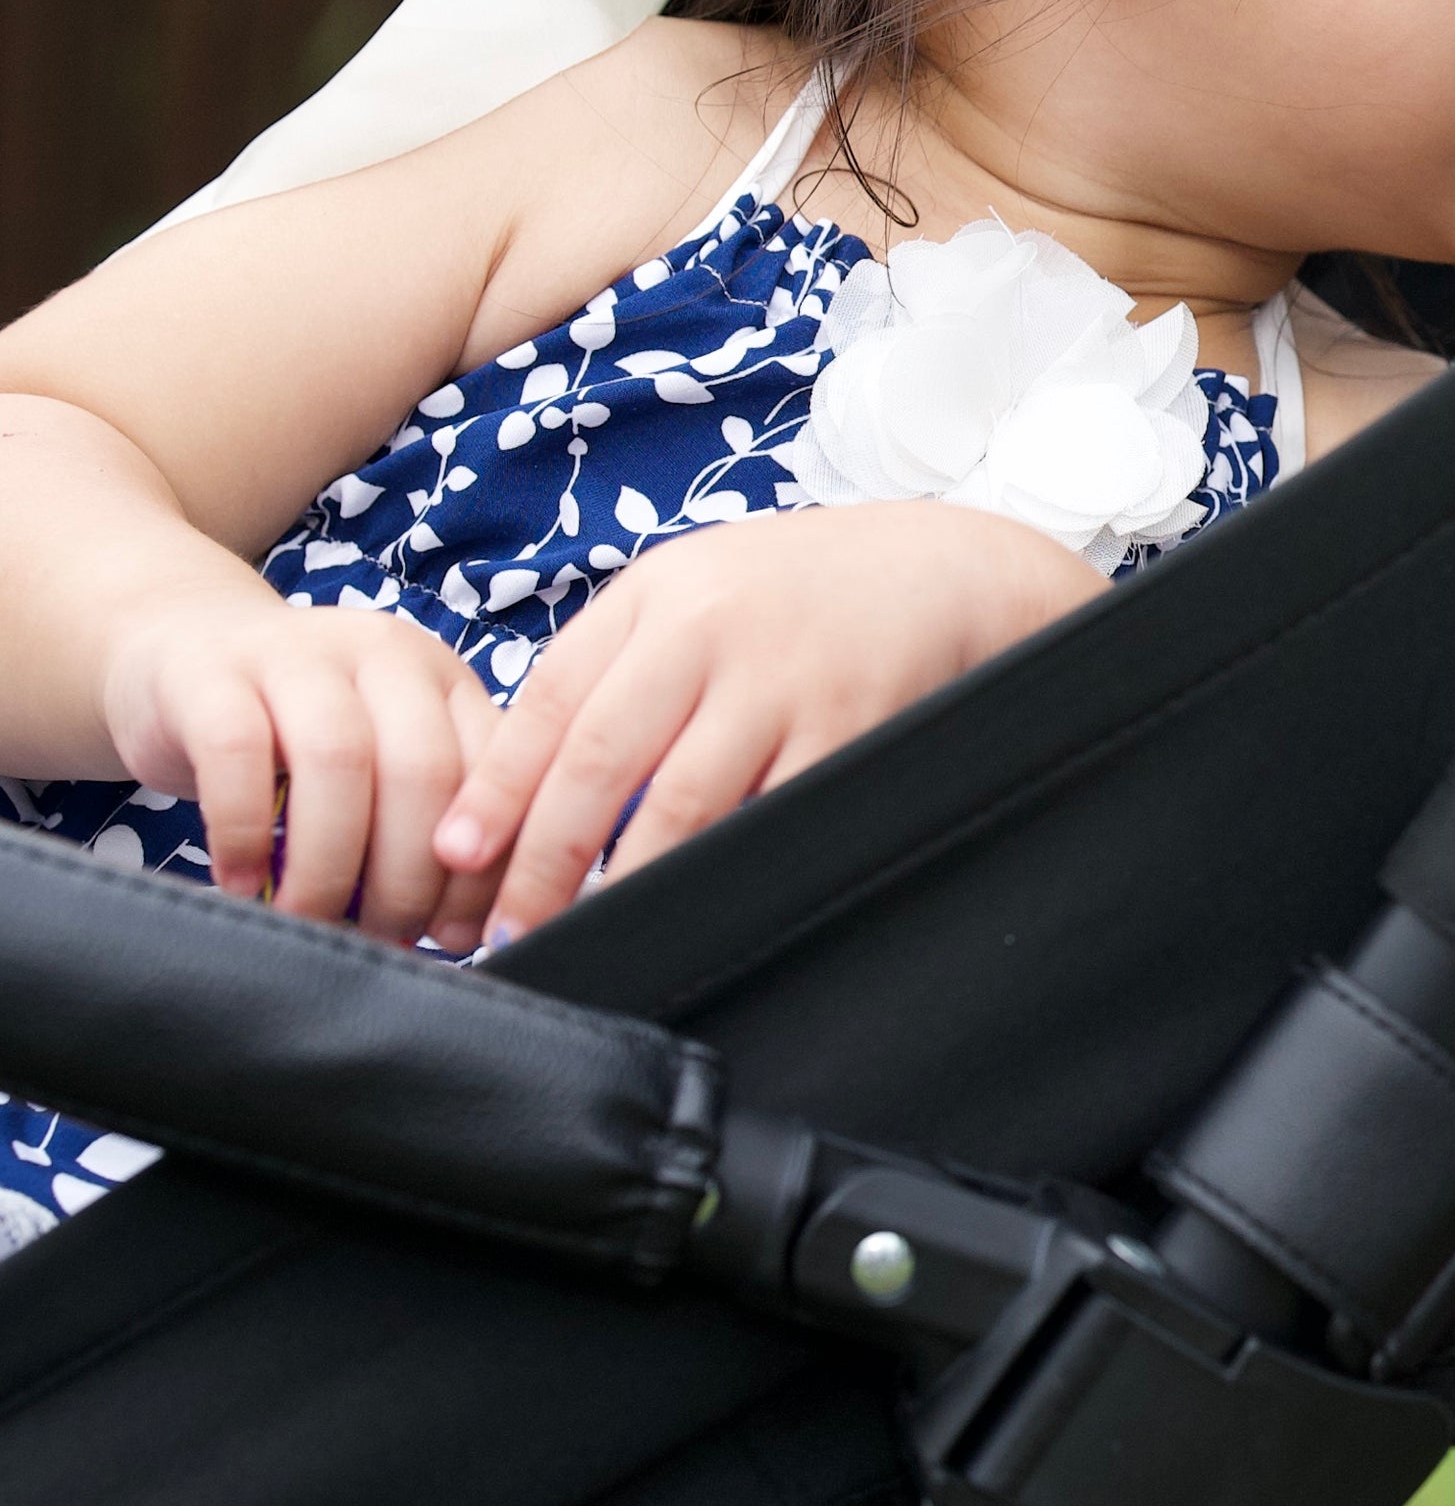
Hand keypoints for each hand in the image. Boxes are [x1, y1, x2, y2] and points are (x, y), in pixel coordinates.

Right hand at [93, 586, 509, 939]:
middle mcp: (380, 653)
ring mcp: (294, 653)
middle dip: (409, 875)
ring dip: (330, 863)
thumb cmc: (293, 739)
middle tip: (382, 937)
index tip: (455, 935)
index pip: (491, 770)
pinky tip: (241, 882)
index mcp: (441, 677)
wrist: (180, 652)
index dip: (480, 864)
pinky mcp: (209, 674)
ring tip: (312, 919)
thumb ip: (426, 823)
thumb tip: (458, 932)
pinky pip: (236, 752)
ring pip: (338, 758)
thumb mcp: (378, 762)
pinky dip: (244, 830)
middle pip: (423, 769)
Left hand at [432, 501, 1105, 943]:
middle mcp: (713, 630)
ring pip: (682, 808)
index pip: (554, 699)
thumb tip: (521, 781)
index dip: (497, 784)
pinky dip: (724, 878)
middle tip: (504, 926)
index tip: (458, 851)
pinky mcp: (851, 732)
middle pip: (602, 759)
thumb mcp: (698, 589)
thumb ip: (618, 663)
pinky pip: (771, 824)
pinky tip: (689, 913)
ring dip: (622, 885)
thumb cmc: (800, 595)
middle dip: (543, 855)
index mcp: (660, 594)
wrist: (946, 570)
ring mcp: (784, 683)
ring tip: (582, 936)